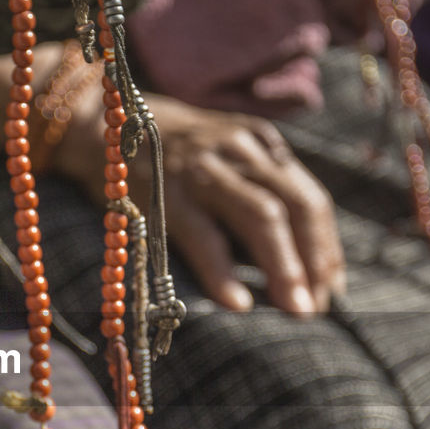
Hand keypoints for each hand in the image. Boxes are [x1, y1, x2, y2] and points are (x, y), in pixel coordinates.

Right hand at [58, 93, 344, 314]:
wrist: (98, 119)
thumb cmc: (168, 151)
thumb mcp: (222, 153)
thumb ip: (256, 188)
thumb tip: (296, 256)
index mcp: (258, 144)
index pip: (309, 196)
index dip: (326, 245)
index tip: (331, 287)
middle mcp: (238, 150)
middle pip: (295, 205)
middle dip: (315, 259)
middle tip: (319, 305)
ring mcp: (201, 169)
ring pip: (261, 216)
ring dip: (284, 267)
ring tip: (295, 308)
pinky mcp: (164, 192)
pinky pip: (203, 234)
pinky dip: (223, 271)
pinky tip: (239, 302)